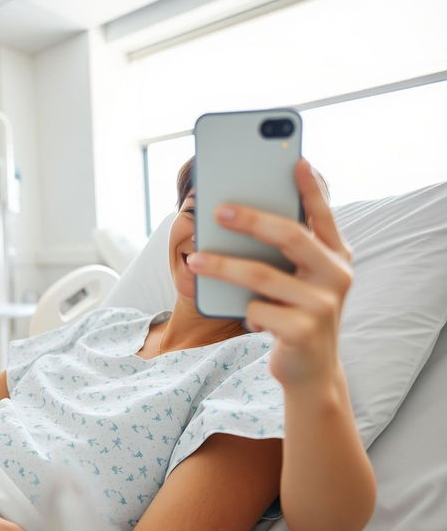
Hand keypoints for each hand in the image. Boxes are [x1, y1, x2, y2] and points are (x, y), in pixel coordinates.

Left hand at [187, 158, 352, 389]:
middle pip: (291, 236)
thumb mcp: (298, 281)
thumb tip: (236, 217)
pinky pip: (256, 309)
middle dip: (251, 219)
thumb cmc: (296, 314)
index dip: (310, 188)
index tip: (295, 160)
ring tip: (193, 260)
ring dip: (222, 266)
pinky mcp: (303, 331)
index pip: (323, 215)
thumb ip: (284, 253)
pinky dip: (243, 311)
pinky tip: (248, 318)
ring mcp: (323, 305)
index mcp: (336, 257)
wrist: (310, 370)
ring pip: (261, 276)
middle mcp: (337, 276)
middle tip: (218, 210)